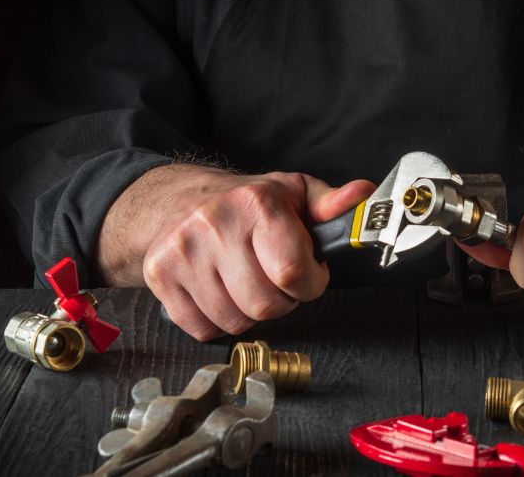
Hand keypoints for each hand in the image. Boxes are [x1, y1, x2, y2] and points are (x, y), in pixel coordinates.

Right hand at [97, 164, 373, 339]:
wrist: (178, 200)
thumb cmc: (246, 203)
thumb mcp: (294, 194)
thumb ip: (331, 204)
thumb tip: (364, 195)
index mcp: (256, 203)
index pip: (292, 271)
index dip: (311, 283)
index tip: (310, 274)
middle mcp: (214, 224)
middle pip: (265, 304)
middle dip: (283, 300)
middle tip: (279, 281)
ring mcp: (183, 252)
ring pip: (236, 321)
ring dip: (252, 312)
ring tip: (250, 284)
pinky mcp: (160, 276)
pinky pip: (204, 329)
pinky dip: (220, 321)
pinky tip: (223, 293)